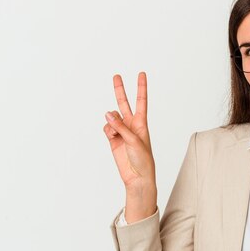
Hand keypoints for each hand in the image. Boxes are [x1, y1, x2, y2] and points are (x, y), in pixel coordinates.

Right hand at [103, 72, 156, 193]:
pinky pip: (106, 128)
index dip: (141, 87)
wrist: (137, 176)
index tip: (142, 74)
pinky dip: (107, 130)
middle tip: (116, 75)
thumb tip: (108, 114)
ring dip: (111, 120)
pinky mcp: (113, 140)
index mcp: (142, 123)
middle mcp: (131, 125)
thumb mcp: (134, 140)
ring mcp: (121, 132)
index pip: (141, 101)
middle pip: (124, 103)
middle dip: (120, 90)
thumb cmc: (143, 159)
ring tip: (115, 131)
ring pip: (111, 117)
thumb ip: (121, 126)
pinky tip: (111, 136)